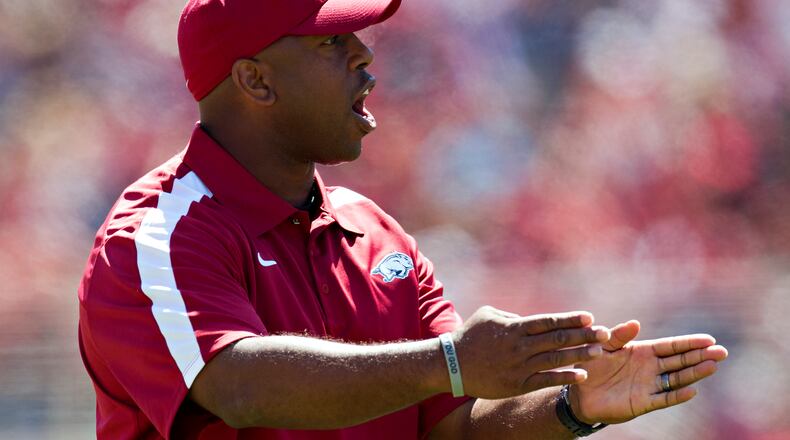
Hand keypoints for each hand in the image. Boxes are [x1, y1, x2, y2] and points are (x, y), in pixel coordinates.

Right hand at [452, 306, 609, 399]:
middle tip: (605, 333)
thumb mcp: (488, 315)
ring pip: (554, 360)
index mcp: (514, 327)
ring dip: (579, 355)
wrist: (450, 364)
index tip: (589, 317)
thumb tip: (531, 319)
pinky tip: (582, 375)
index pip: (547, 321)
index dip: (570, 319)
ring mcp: (518, 366)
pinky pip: (545, 380)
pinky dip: (564, 377)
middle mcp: (519, 346)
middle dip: (583, 335)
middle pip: (556, 339)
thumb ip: (513, 317)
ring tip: (600, 352)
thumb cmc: (470, 336)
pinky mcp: (516, 384)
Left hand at [569, 320, 727, 424]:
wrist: (579, 392)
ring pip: (677, 379)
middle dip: (700, 356)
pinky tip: (692, 391)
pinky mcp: (643, 402)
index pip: (671, 346)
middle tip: (722, 351)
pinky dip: (677, 395)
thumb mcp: (602, 346)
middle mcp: (650, 368)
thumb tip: (636, 323)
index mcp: (642, 351)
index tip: (709, 339)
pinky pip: (663, 398)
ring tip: (713, 366)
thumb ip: (618, 336)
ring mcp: (649, 385)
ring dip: (694, 373)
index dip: (689, 343)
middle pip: (680, 361)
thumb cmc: (590, 365)